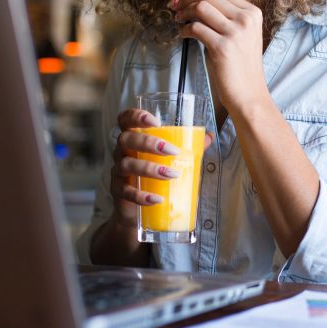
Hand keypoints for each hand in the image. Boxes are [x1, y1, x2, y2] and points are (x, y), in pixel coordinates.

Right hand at [110, 108, 213, 227]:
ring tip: (171, 174)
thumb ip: (187, 147)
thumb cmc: (153, 178)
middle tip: (172, 151)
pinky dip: (141, 195)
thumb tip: (208, 136)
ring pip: (126, 165)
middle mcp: (122, 152)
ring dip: (149, 168)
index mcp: (134, 139)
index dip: (135, 116)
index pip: (125, 120)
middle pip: (126, 139)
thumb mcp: (169, 161)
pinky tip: (157, 198)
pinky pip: (126, 191)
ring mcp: (118, 172)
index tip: (154, 122)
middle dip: (148, 143)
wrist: (137, 211)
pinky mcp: (118, 192)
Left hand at [169, 0, 268, 113]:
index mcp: (252, 13)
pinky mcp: (223, 48)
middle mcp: (246, 19)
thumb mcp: (240, 35)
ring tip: (177, 20)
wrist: (249, 94)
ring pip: (201, 7)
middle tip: (173, 6)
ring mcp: (235, 33)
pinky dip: (184, 29)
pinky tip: (182, 34)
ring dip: (183, 11)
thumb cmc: (240, 67)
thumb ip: (225, 16)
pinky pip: (196, 28)